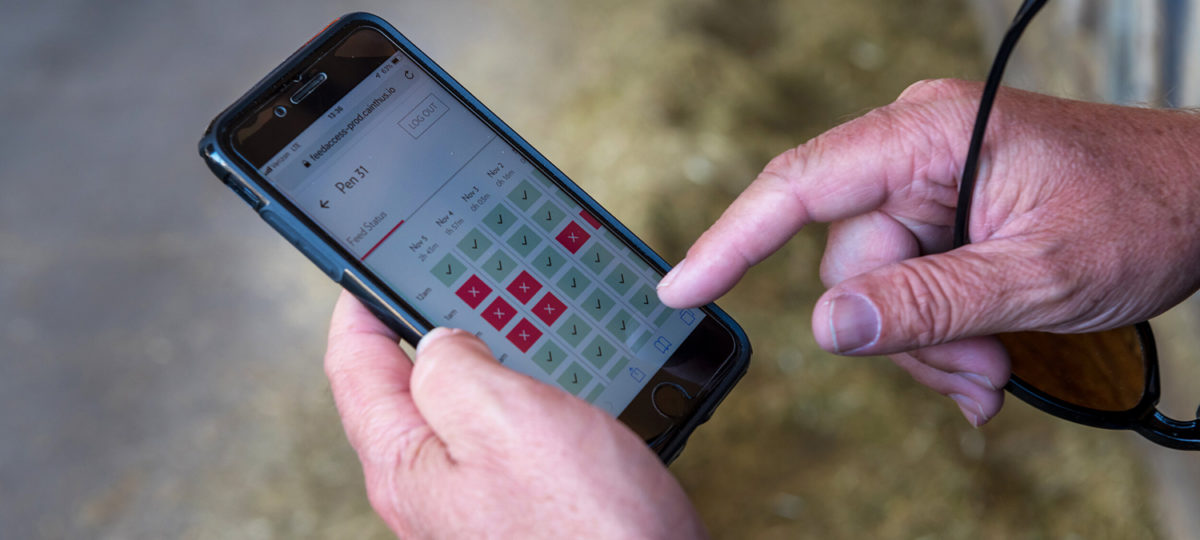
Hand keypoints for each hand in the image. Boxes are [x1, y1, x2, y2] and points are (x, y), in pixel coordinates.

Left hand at [324, 291, 705, 538]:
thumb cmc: (585, 530)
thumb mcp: (502, 417)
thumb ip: (452, 368)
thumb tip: (441, 341)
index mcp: (406, 462)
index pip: (355, 366)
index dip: (359, 304)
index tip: (366, 265)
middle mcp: (432, 489)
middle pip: (404, 390)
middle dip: (421, 329)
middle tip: (441, 282)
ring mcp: (479, 503)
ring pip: (465, 413)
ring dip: (484, 361)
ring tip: (503, 320)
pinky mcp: (526, 511)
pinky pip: (511, 440)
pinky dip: (526, 398)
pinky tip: (553, 386)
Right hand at [657, 79, 1199, 425]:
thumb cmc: (1142, 212)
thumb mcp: (1036, 276)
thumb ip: (926, 304)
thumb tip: (827, 329)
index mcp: (928, 135)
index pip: (800, 187)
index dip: (732, 241)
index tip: (681, 289)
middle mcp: (913, 149)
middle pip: (847, 261)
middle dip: (902, 330)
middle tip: (975, 372)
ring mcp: (926, 182)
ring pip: (875, 287)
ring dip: (929, 342)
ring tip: (995, 367)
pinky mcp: (941, 213)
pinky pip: (905, 284)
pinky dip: (938, 332)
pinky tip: (984, 361)